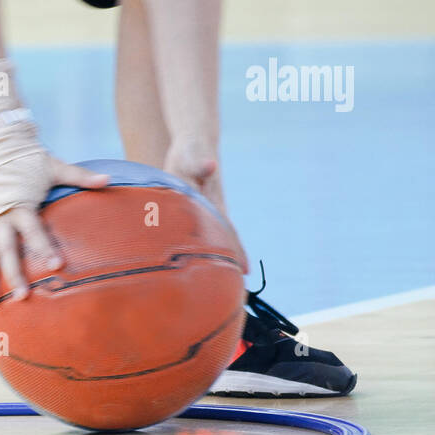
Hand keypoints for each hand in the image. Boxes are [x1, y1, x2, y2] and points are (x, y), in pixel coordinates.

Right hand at [0, 157, 108, 303]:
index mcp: (20, 205)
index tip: (56, 267)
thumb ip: (80, 176)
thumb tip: (108, 180)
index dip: (44, 248)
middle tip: (23, 296)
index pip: (33, 231)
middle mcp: (0, 218)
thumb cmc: (30, 162)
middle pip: (7, 251)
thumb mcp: (55, 167)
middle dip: (13, 274)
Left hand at [163, 137, 248, 272]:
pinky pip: (199, 235)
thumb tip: (209, 166)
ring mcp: (205, 213)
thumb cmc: (190, 151)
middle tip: (238, 289)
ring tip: (224, 283)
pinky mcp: (193, 211)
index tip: (244, 271)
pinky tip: (199, 263)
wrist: (194, 145)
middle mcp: (213, 211)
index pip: (227, 232)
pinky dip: (202, 249)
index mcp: (213, 204)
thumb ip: (200, 164)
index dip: (235, 251)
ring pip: (214, 240)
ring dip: (219, 258)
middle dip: (231, 262)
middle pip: (226, 241)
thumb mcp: (192, 157)